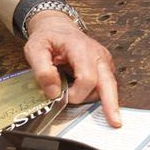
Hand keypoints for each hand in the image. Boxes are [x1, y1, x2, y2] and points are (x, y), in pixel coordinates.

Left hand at [23, 11, 121, 126]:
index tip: (62, 96)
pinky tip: (82, 92)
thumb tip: (54, 92)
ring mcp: (104, 60)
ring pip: (108, 87)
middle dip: (111, 104)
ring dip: (94, 98)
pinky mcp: (105, 67)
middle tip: (115, 122)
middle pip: (109, 83)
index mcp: (81, 48)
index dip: (76, 93)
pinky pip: (105, 85)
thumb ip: (42, 71)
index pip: (87, 77)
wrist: (57, 27)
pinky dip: (96, 94)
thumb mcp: (34, 50)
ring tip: (73, 93)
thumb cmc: (47, 38)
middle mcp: (97, 54)